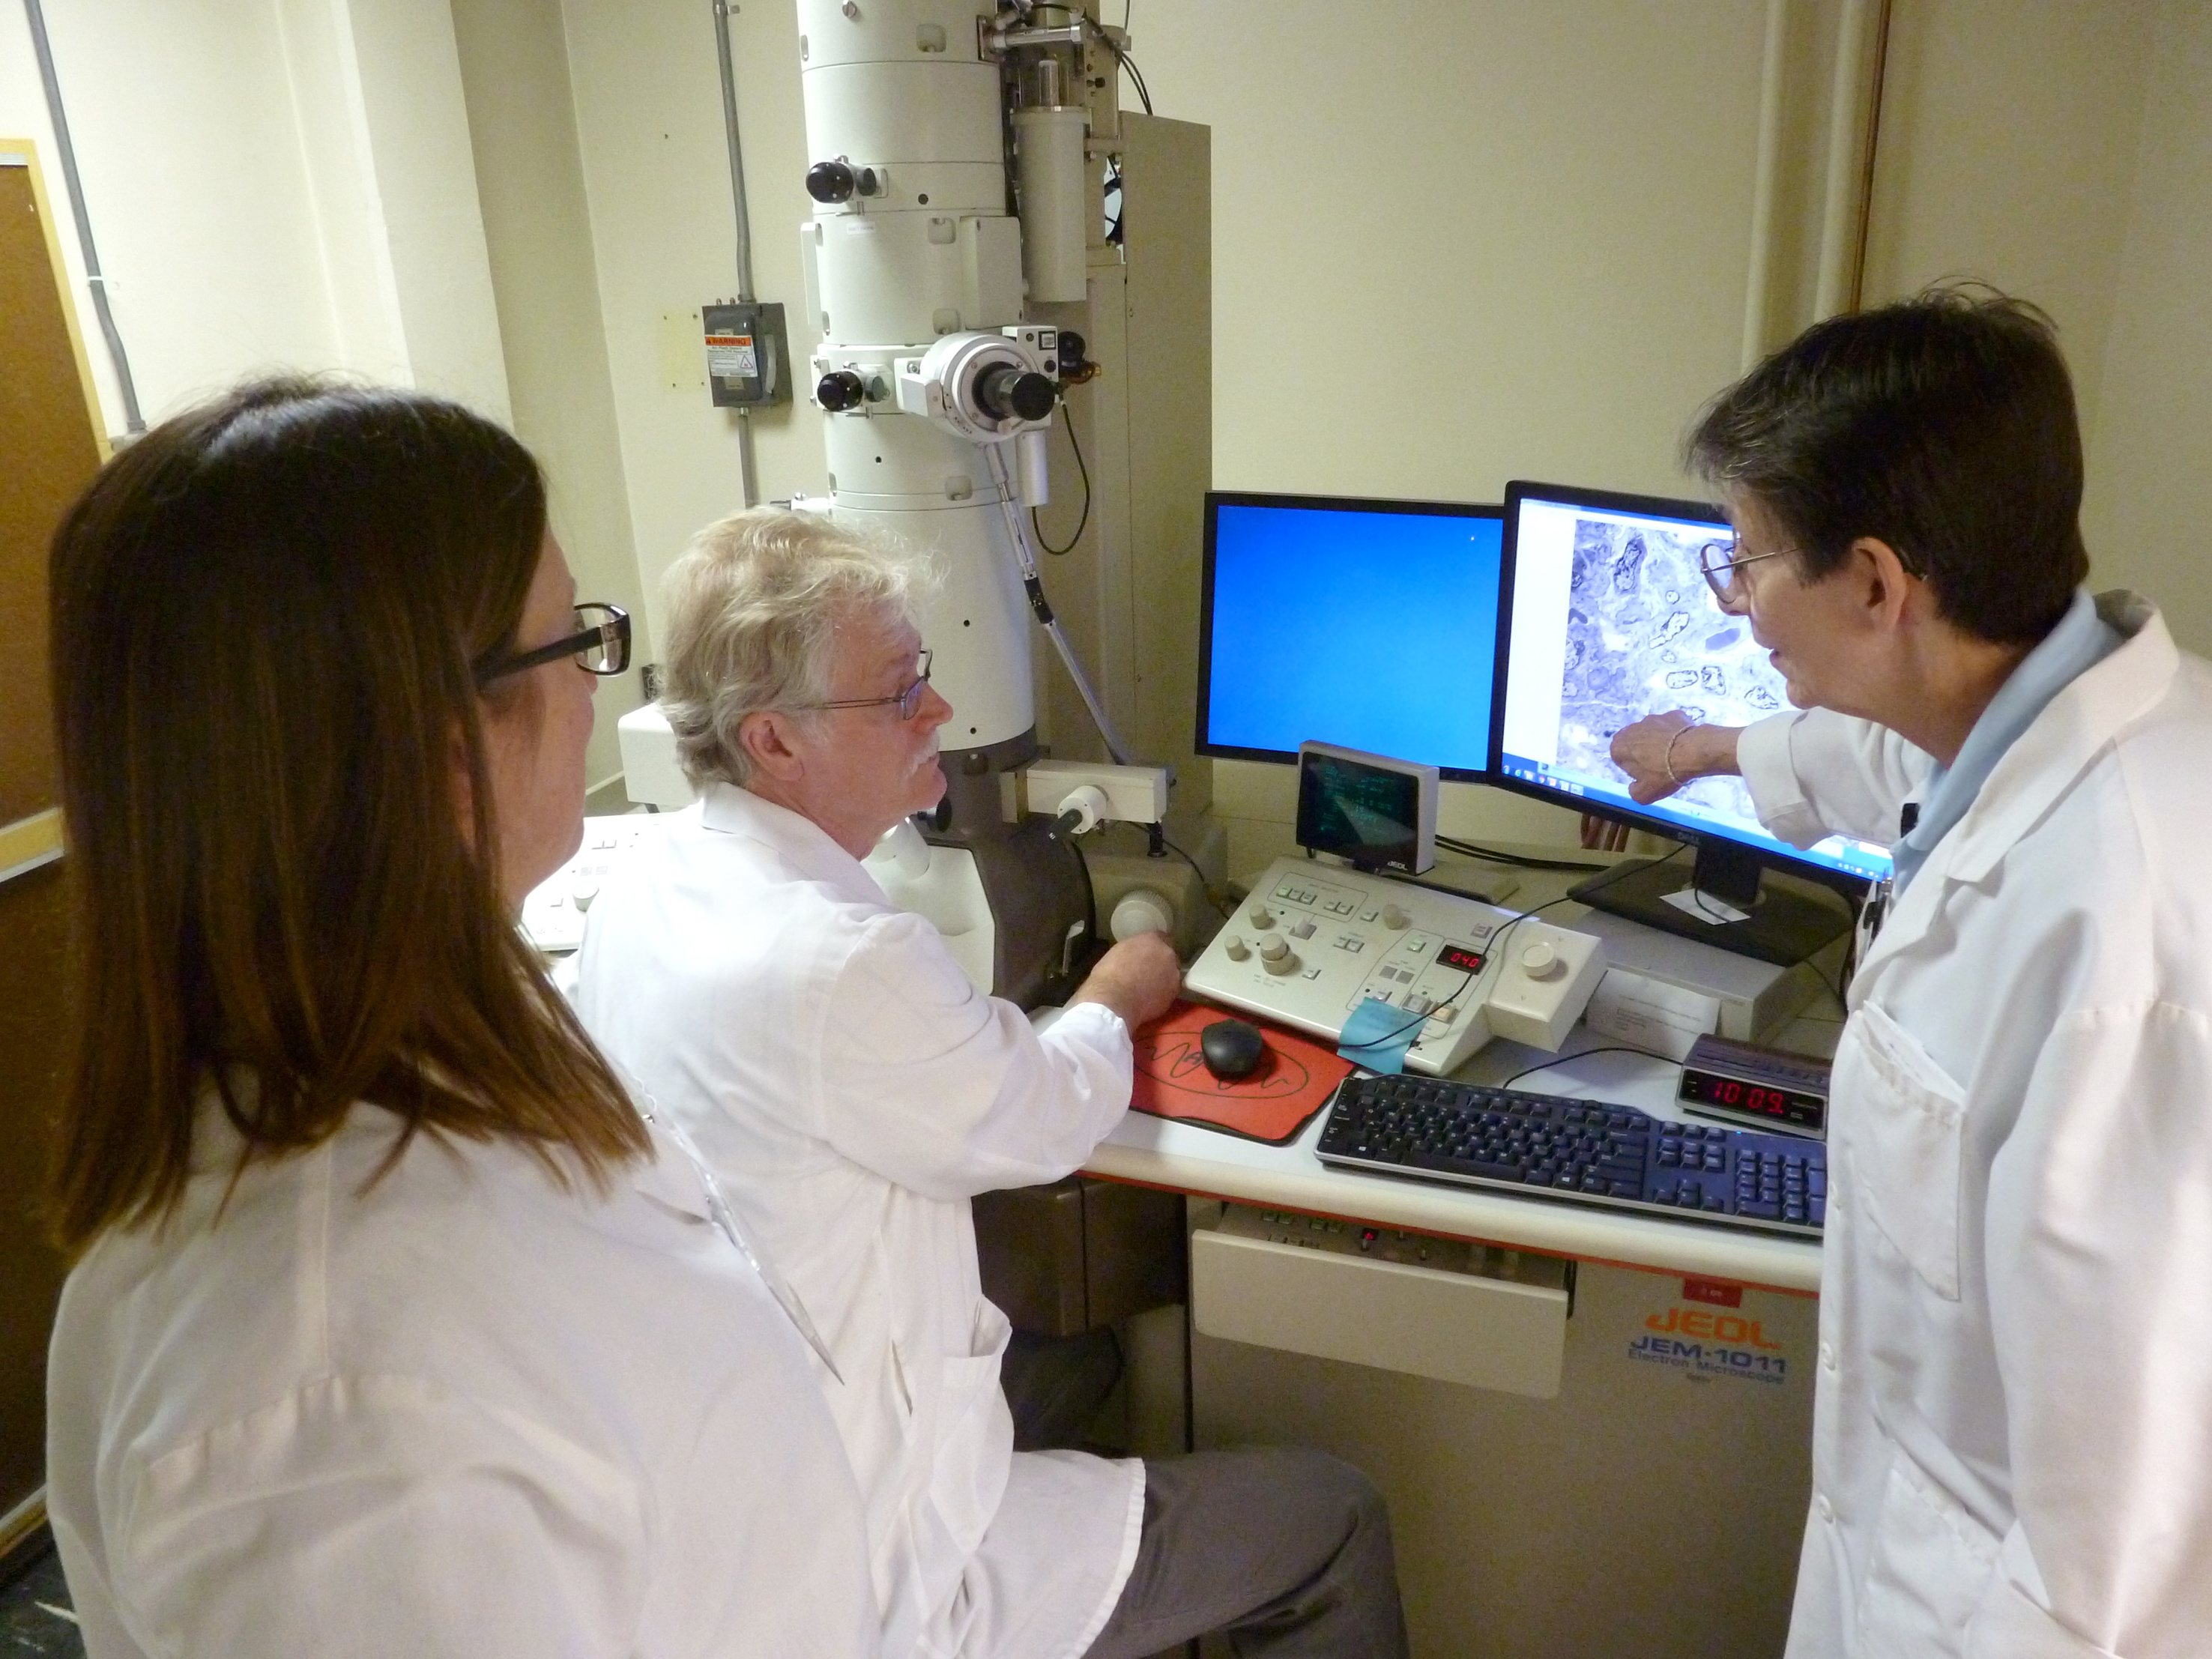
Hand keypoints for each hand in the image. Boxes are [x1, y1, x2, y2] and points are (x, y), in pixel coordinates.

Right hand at [1070, 931, 1180, 1029]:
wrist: (1112, 1000)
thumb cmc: (1108, 974)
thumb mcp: (1118, 952)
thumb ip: (1135, 950)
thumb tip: (1138, 956)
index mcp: (1152, 939)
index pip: (1161, 938)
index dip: (1154, 948)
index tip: (1147, 955)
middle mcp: (1167, 954)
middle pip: (1169, 956)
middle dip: (1160, 963)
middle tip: (1147, 972)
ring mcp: (1174, 975)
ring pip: (1171, 975)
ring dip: (1163, 979)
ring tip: (1147, 989)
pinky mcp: (1173, 994)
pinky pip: (1169, 991)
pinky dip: (1161, 995)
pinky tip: (1148, 1000)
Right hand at [1610, 712, 1743, 804]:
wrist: (1692, 753)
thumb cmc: (1664, 774)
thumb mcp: (1643, 795)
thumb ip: (1633, 790)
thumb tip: (1635, 785)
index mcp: (1619, 747)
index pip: (1619, 756)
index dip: (1632, 766)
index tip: (1644, 773)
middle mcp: (1632, 729)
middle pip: (1634, 741)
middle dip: (1643, 750)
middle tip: (1658, 764)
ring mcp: (1653, 719)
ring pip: (1652, 732)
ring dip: (1659, 741)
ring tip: (1673, 755)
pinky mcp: (1672, 714)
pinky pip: (1670, 725)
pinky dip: (1674, 733)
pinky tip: (1683, 745)